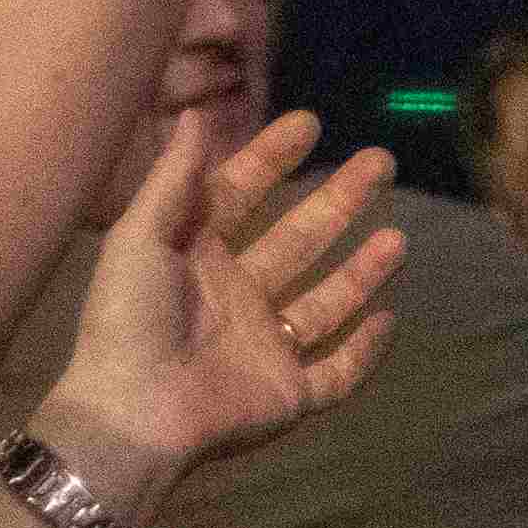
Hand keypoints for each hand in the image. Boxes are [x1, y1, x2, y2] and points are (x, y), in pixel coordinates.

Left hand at [48, 110, 400, 485]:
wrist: (132, 415)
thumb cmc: (129, 321)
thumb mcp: (139, 239)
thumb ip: (173, 179)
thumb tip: (193, 112)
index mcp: (197, 261)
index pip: (242, 197)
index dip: (271, 159)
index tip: (309, 122)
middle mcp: (237, 300)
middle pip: (299, 240)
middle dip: (339, 201)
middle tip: (380, 162)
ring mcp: (264, 349)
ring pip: (325, 305)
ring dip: (362, 272)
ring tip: (398, 239)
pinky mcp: (288, 396)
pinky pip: (336, 373)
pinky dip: (364, 352)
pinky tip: (388, 320)